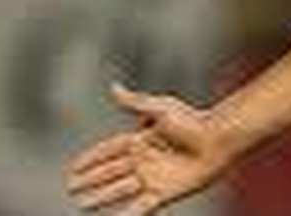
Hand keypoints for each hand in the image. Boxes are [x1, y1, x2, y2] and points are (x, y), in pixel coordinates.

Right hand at [66, 83, 234, 214]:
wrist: (219, 139)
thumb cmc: (194, 121)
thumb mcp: (162, 108)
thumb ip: (135, 102)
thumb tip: (113, 88)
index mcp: (141, 140)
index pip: (108, 151)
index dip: (90, 160)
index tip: (72, 168)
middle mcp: (144, 160)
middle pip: (110, 172)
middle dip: (90, 180)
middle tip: (70, 187)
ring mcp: (153, 178)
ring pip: (119, 190)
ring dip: (101, 197)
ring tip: (82, 204)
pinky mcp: (164, 193)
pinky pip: (140, 207)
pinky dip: (127, 215)